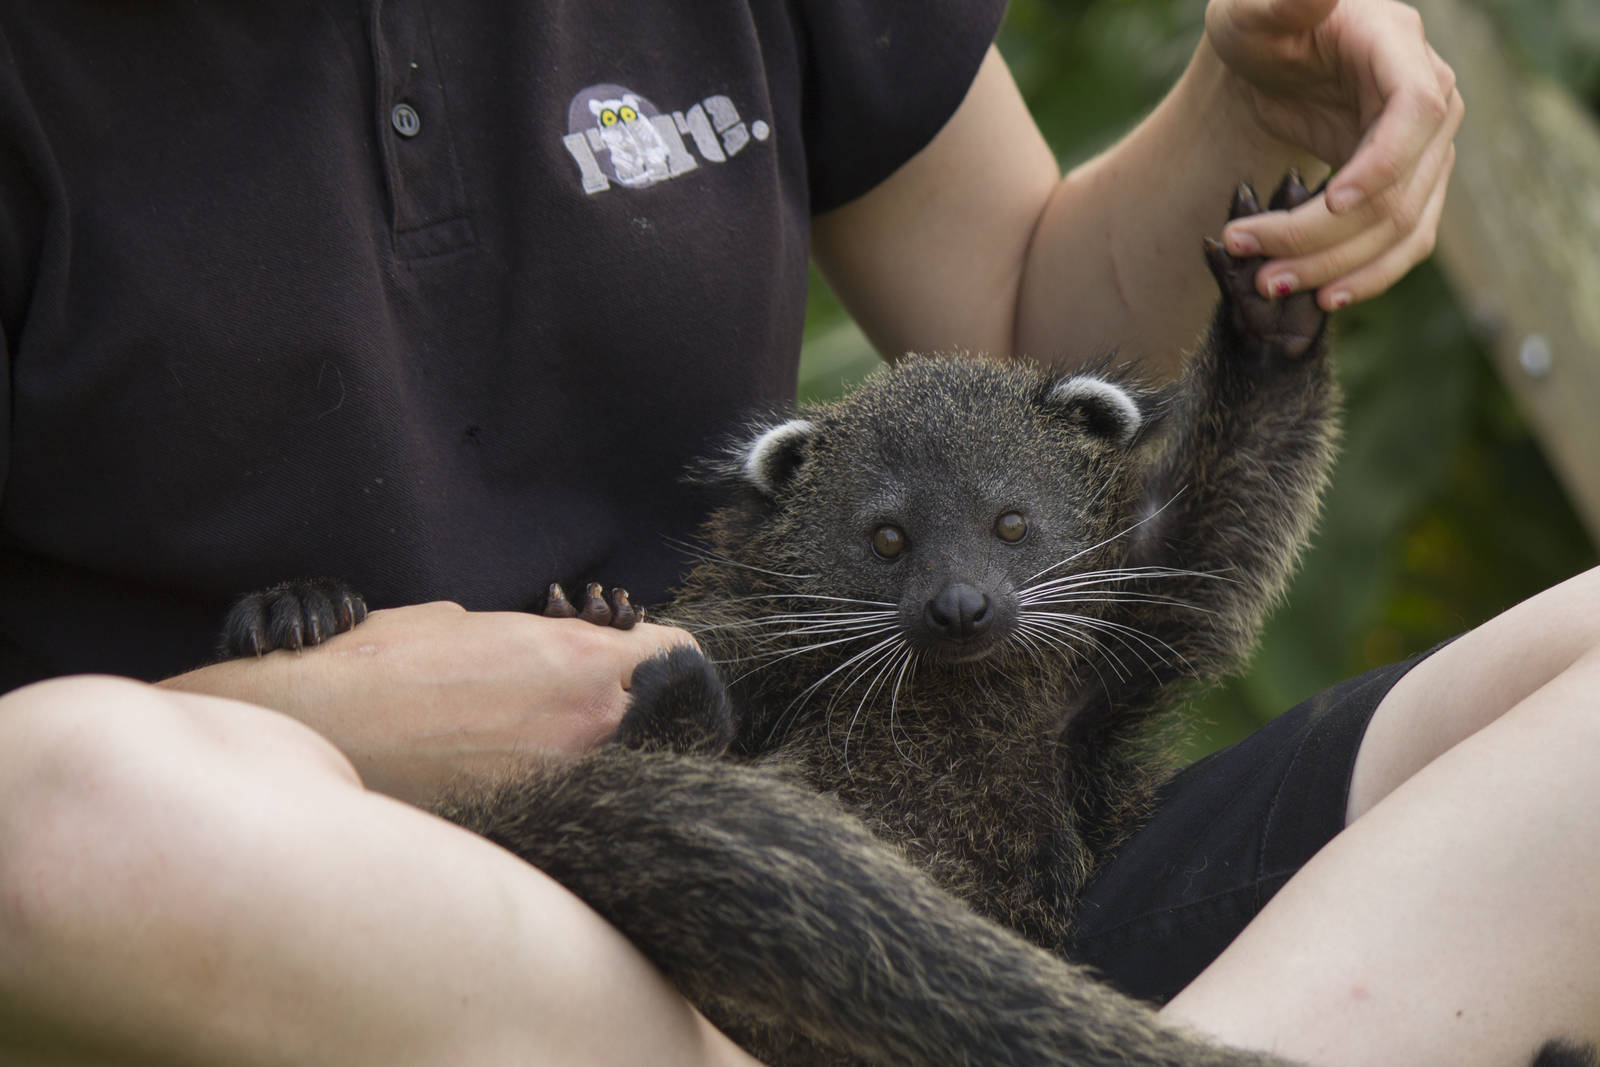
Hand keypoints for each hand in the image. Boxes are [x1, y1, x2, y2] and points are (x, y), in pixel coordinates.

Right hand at [161, 601, 698, 803]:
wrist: (312, 731)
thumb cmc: (377, 665)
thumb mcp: (464, 622)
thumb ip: (529, 639)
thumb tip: (544, 651)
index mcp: (578, 659)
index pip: (675, 652)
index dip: (659, 651)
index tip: (640, 655)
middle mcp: (587, 725)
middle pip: (658, 711)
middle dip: (632, 699)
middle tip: (592, 696)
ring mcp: (561, 784)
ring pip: (619, 761)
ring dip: (597, 747)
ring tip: (544, 737)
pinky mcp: (526, 825)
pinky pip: (571, 801)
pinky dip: (558, 789)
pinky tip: (514, 775)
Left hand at [1204, 0, 1462, 309]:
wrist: (1268, 60)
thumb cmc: (1259, 26)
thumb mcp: (1256, 10)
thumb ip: (1289, 1)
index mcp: (1399, 48)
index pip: (1415, 109)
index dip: (1381, 161)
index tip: (1330, 200)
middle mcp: (1429, 100)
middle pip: (1397, 187)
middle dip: (1322, 235)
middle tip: (1254, 263)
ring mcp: (1426, 149)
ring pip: (1400, 227)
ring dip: (1336, 267)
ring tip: (1269, 285)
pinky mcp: (1410, 186)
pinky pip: (1403, 243)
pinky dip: (1366, 276)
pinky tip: (1322, 297)